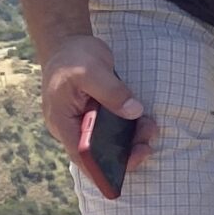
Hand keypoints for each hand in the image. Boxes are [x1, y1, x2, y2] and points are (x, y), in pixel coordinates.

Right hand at [39, 33, 154, 167]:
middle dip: (123, 154)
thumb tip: (133, 112)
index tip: (123, 170)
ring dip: (131, 140)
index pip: (81, 155)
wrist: (69, 44)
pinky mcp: (97, 114)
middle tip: (146, 148)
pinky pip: (114, 128)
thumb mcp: (91, 70)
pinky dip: (131, 127)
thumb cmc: (73, 57)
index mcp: (63, 122)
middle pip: (97, 152)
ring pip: (108, 142)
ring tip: (150, 129)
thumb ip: (111, 91)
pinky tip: (145, 123)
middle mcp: (73, 127)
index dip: (100, 168)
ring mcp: (85, 121)